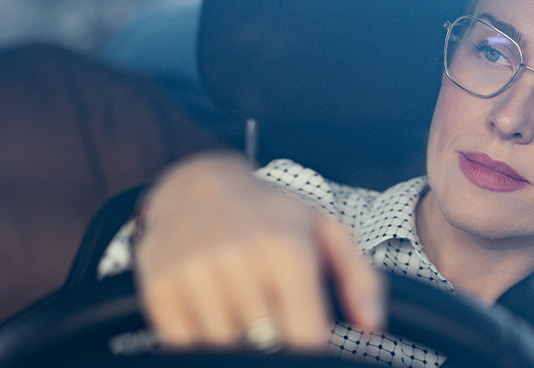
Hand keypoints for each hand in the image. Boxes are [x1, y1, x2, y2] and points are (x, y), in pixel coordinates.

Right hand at [134, 151, 384, 352]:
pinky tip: (216, 323)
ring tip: (248, 323)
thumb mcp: (326, 230)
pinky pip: (184, 345)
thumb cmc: (269, 213)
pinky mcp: (161, 287)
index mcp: (287, 248)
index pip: (306, 337)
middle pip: (266, 348)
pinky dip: (202, 346)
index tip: (310, 349)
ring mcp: (195, 274)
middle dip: (275, 350)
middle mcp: (240, 258)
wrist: (195, 183)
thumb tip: (372, 327)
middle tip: (277, 333)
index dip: (312, 355)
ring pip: (225, 348)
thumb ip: (361, 279)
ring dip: (239, 347)